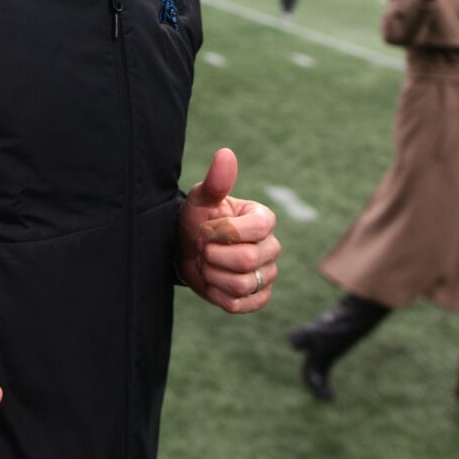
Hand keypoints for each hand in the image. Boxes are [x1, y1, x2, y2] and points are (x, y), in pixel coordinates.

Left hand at [176, 148, 279, 313]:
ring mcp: (267, 273)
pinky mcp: (259, 296)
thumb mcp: (201, 199)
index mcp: (264, 219)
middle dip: (213, 257)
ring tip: (207, 264)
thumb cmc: (196, 219)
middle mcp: (272, 246)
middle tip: (202, 249)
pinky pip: (240, 304)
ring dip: (213, 276)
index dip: (222, 232)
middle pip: (247, 261)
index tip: (205, 229)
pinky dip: (219, 296)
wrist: (186, 250)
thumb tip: (225, 154)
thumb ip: (216, 181)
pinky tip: (213, 283)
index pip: (256, 229)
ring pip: (242, 285)